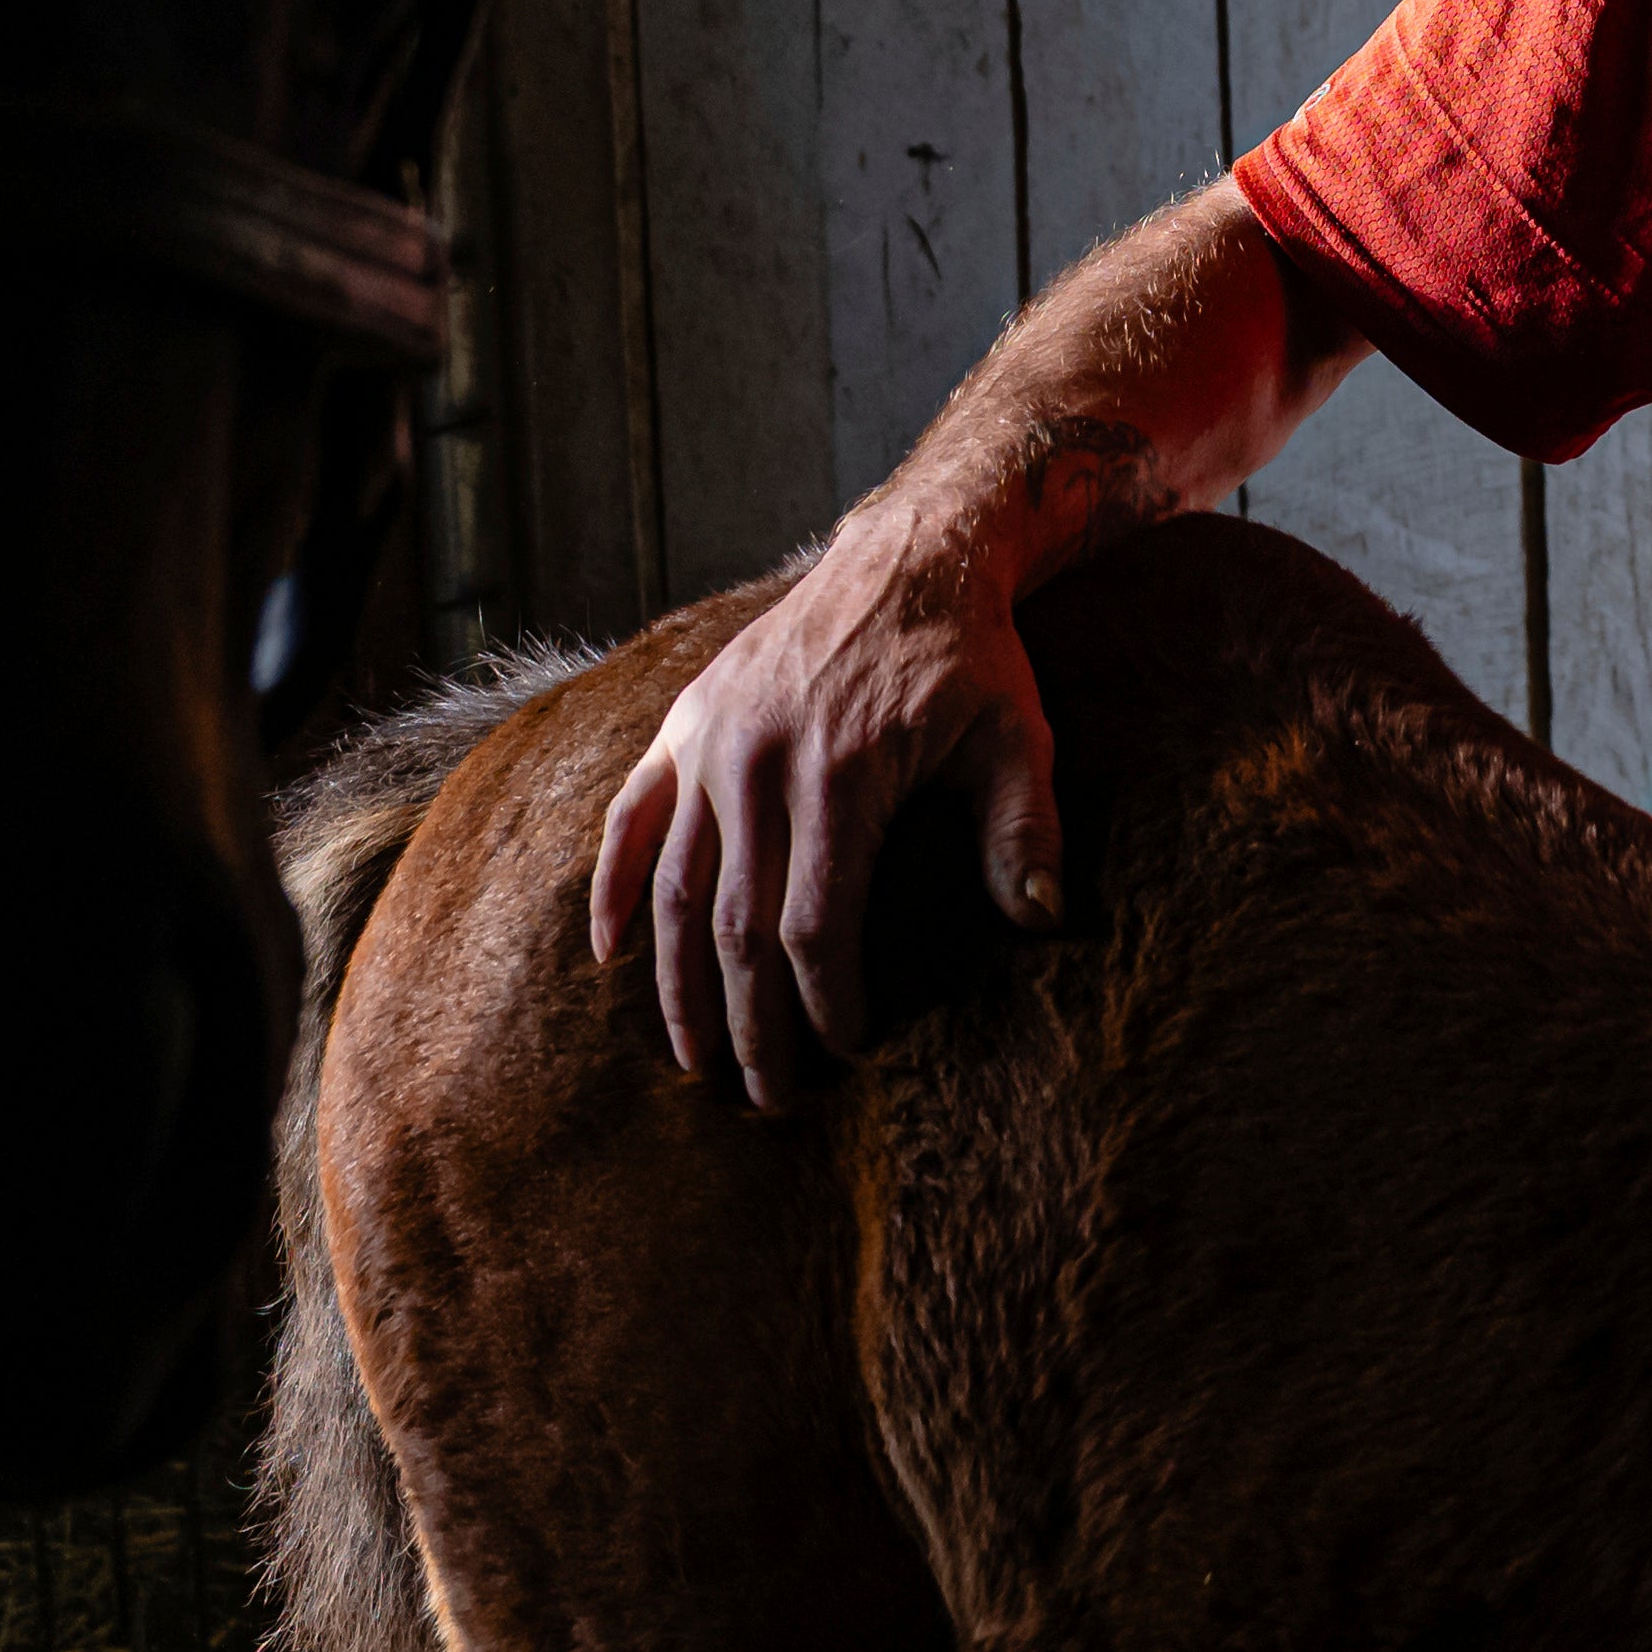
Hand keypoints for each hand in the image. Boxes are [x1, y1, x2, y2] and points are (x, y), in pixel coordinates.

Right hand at [584, 528, 1070, 1103]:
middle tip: (767, 1097)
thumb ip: (1024, 832)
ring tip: (695, 1060)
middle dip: (751, 1025)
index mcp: (840, 773)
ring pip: (675, 889)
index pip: (815, 924)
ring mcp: (710, 742)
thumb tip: (1043, 922)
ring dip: (679, 985)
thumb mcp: (1018, 737)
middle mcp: (758, 761)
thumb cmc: (971, 659)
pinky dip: (611, 891)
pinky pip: (628, 819)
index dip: (827, 1002)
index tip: (850, 1051)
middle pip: (737, 926)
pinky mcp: (684, 724)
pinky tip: (608, 959)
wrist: (908, 554)